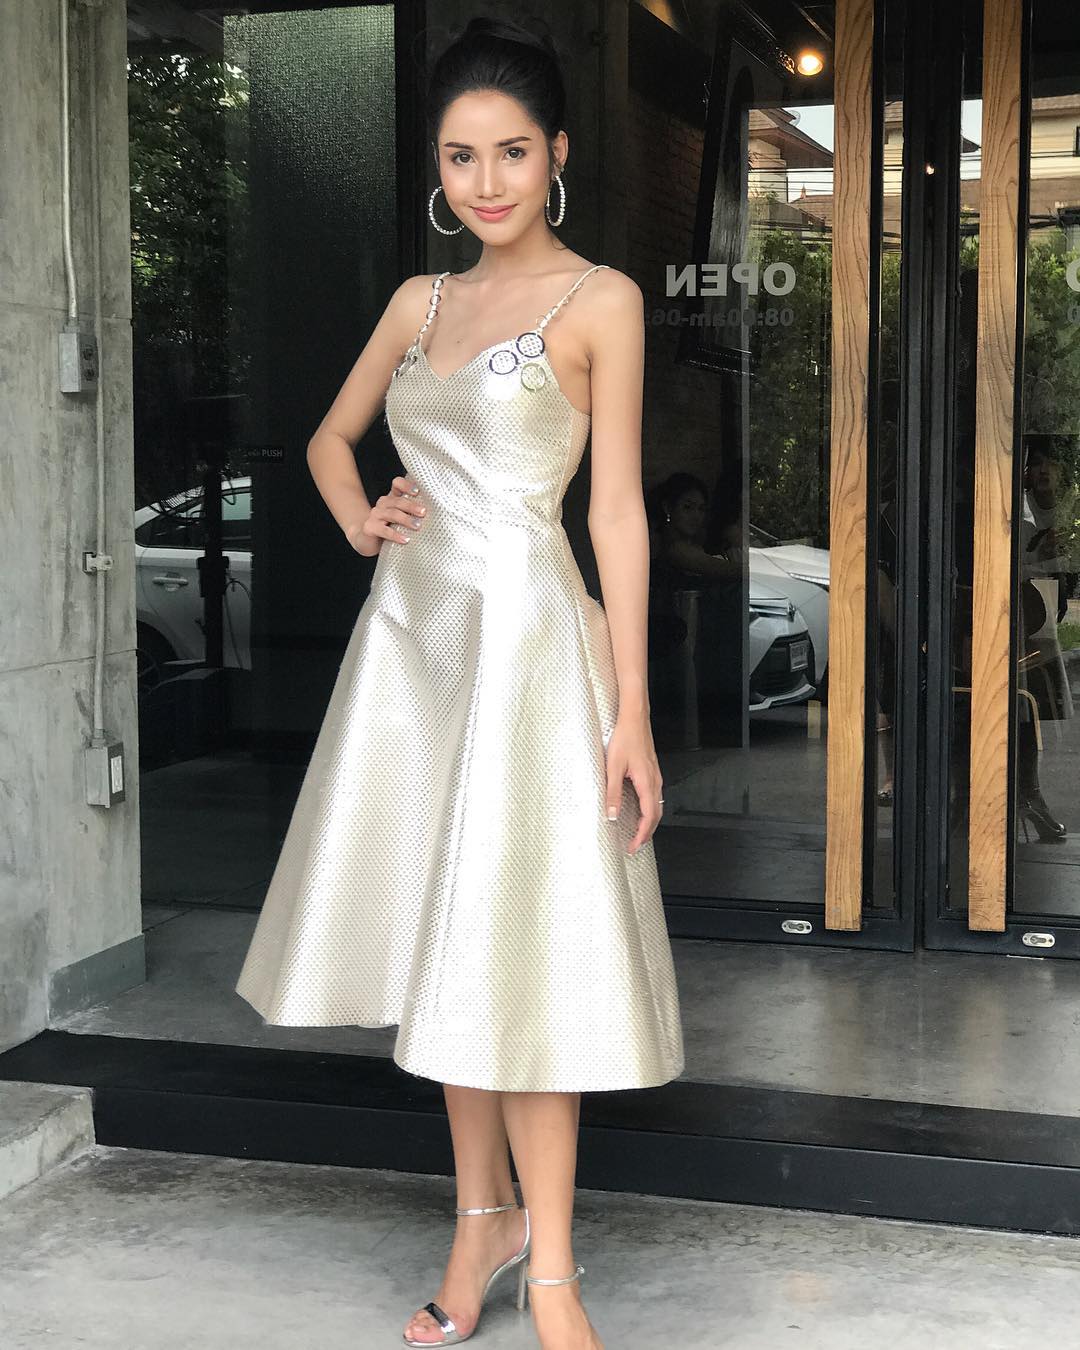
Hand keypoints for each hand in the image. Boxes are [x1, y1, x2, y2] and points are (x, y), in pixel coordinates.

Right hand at [345, 474, 426, 555]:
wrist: (369, 541)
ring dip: (406, 520)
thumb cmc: (392, 528)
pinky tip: (405, 540)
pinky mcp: (370, 527)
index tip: (418, 492)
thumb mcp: (404, 518)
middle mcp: (383, 503)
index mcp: (392, 497)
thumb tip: (438, 512)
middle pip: (397, 500)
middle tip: (423, 512)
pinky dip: (395, 535)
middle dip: (412, 506)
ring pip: (392, 514)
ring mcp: (375, 514)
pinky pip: (384, 530)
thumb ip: (415, 513)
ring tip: (417, 526)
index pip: (397, 484)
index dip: (406, 485)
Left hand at [604, 710, 663, 853]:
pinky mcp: (652, 771)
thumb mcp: (613, 767)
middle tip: (635, 845)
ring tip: (638, 832)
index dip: (642, 834)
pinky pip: (654, 796)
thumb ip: (613, 792)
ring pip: (656, 806)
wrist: (634, 719)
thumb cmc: (625, 738)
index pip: (648, 816)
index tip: (634, 845)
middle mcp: (655, 781)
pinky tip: (640, 810)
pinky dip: (649, 810)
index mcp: (647, 783)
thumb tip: (612, 814)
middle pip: (656, 815)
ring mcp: (655, 776)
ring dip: (648, 822)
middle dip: (646, 833)